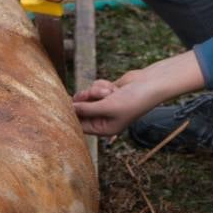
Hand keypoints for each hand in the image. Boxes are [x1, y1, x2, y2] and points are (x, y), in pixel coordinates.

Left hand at [72, 51, 205, 135]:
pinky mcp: (106, 92)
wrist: (149, 84)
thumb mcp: (107, 107)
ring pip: (86, 95)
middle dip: (85, 100)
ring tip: (110, 92)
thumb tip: (68, 110)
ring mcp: (104, 104)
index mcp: (104, 128)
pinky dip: (102, 85)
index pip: (80, 126)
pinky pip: (94, 86)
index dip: (70, 116)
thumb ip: (86, 109)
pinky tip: (114, 87)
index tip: (62, 106)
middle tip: (90, 95)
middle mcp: (103, 118)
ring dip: (96, 91)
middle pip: (80, 109)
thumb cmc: (132, 100)